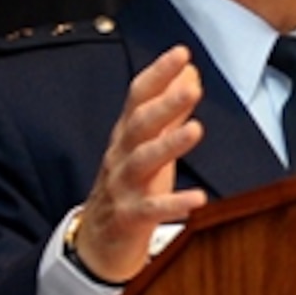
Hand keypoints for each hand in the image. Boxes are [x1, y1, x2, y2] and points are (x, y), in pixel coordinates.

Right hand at [73, 45, 208, 281]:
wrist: (98, 242)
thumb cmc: (130, 186)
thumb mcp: (149, 145)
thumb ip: (169, 110)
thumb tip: (189, 72)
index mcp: (127, 135)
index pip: (138, 96)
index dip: (158, 74)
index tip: (182, 52)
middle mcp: (121, 156)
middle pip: (138, 124)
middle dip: (164, 104)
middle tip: (193, 86)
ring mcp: (122, 187)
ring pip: (142, 161)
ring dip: (169, 144)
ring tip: (196, 130)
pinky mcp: (128, 218)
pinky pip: (150, 210)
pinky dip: (173, 205)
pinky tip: (198, 200)